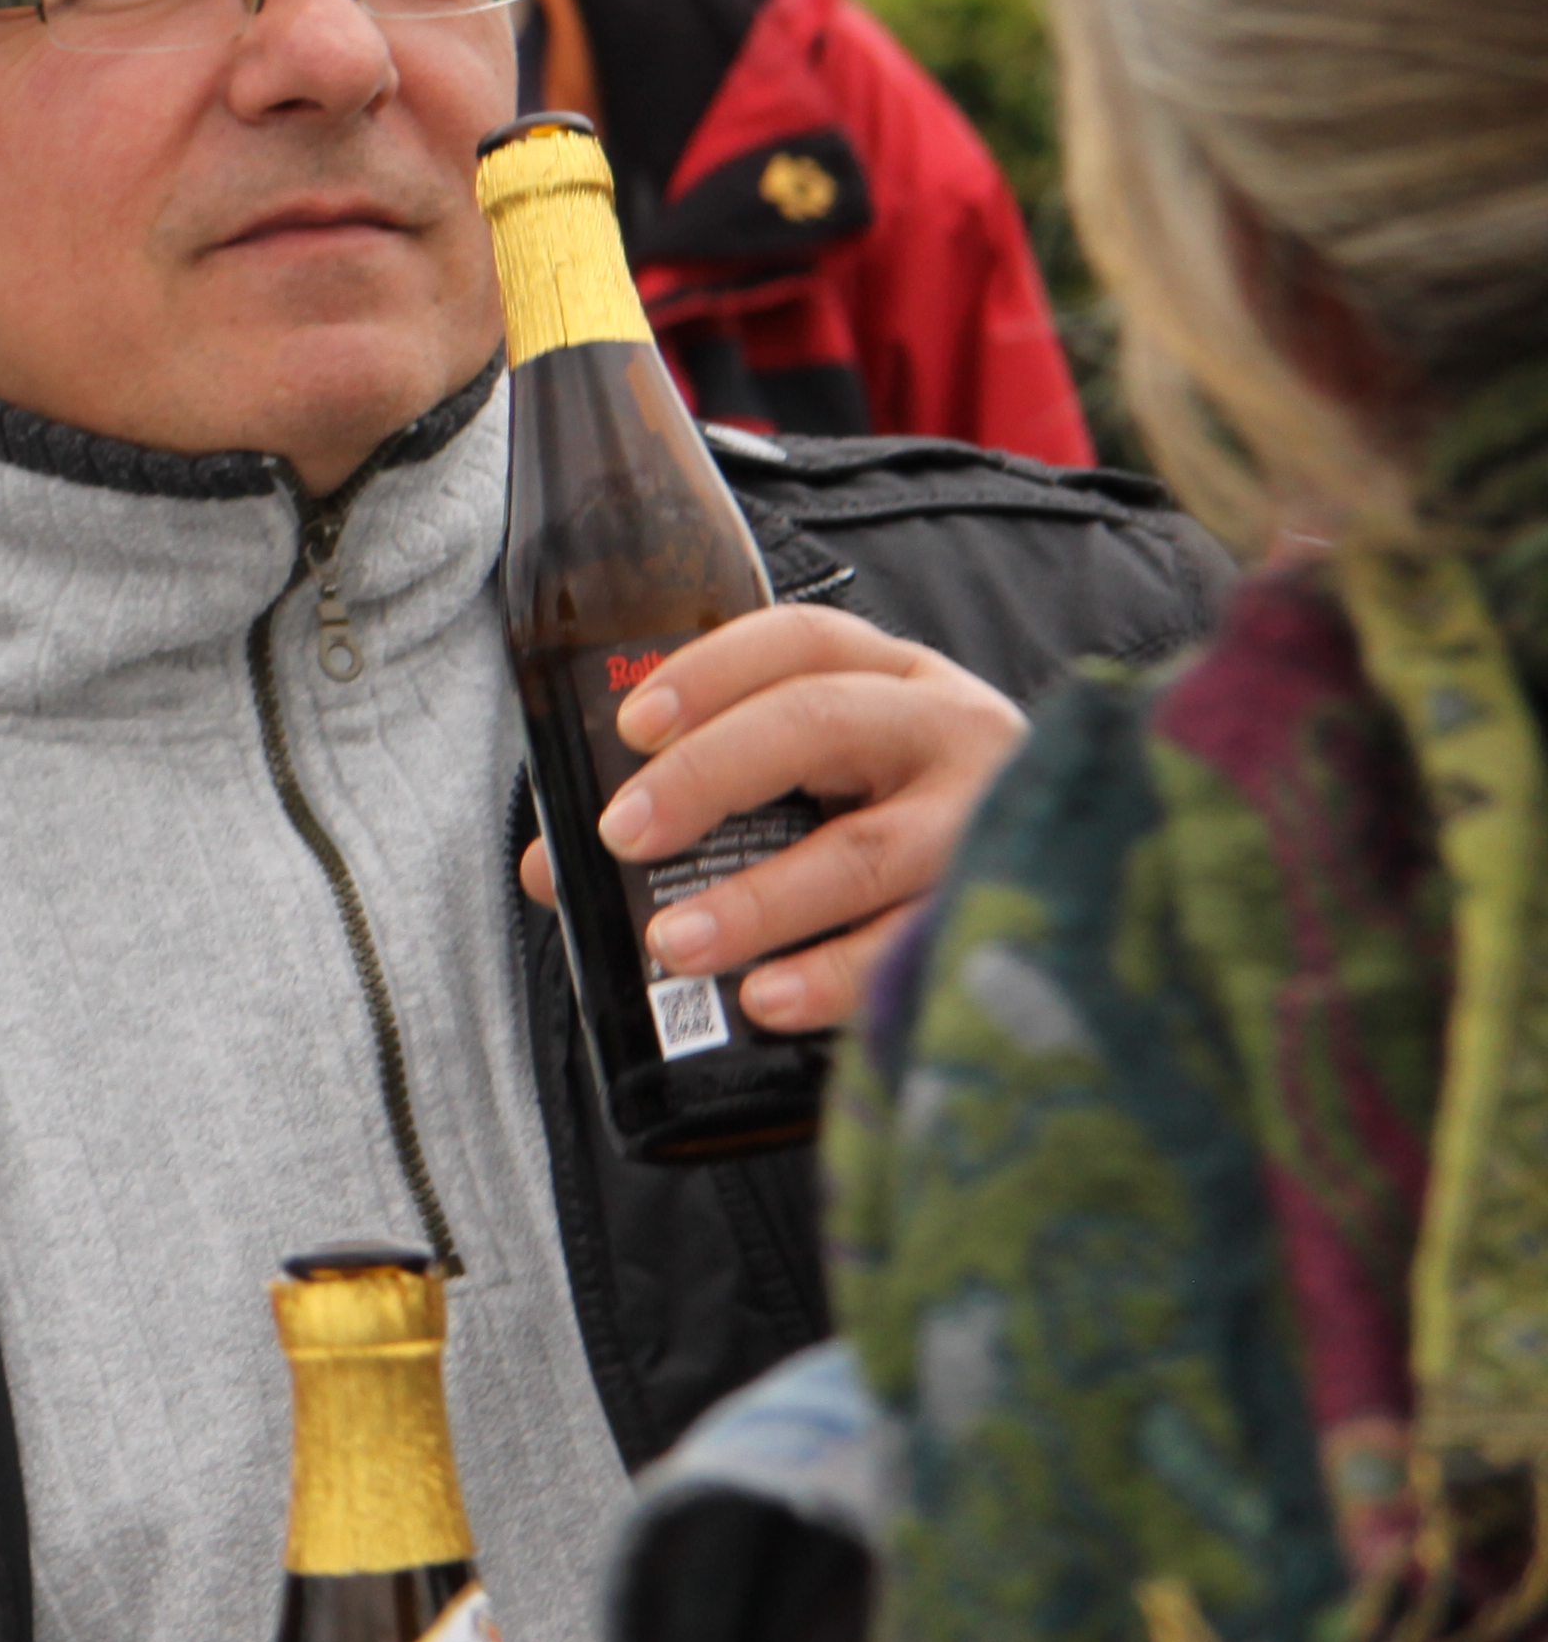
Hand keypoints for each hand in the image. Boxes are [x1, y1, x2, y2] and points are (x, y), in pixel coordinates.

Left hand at [511, 602, 1024, 1034]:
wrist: (1090, 892)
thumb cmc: (901, 830)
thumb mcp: (818, 794)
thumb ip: (696, 815)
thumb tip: (551, 871)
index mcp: (894, 679)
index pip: (799, 642)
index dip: (708, 671)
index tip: (631, 728)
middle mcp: (952, 730)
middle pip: (820, 725)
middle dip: (709, 777)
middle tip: (622, 836)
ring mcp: (993, 822)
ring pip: (868, 850)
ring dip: (761, 900)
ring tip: (674, 944)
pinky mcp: (1015, 914)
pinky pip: (917, 946)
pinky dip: (836, 976)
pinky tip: (768, 1000)